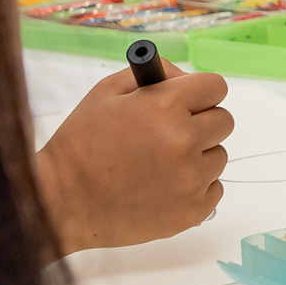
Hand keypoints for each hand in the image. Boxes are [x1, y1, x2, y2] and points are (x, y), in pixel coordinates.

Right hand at [35, 56, 233, 254]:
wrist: (61, 204)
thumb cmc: (80, 145)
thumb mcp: (107, 93)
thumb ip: (154, 73)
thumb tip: (185, 77)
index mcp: (166, 106)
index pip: (216, 86)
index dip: (199, 93)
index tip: (186, 103)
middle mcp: (185, 141)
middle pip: (223, 121)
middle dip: (200, 123)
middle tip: (169, 135)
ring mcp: (191, 179)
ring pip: (217, 156)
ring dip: (197, 157)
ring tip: (158, 165)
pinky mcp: (192, 211)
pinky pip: (214, 189)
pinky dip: (195, 187)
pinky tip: (162, 188)